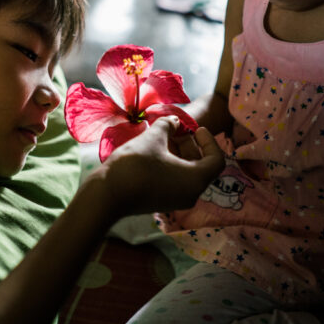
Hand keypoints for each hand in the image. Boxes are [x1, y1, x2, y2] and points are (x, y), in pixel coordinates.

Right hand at [92, 116, 225, 217]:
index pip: (216, 160)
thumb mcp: (153, 138)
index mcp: (196, 180)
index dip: (209, 141)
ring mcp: (176, 200)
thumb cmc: (135, 165)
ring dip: (179, 153)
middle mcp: (191, 194)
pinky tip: (154, 151)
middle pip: (201, 166)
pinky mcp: (162, 201)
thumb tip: (173, 121)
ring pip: (187, 173)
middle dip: (190, 144)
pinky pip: (175, 180)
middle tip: (176, 129)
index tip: (196, 128)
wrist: (107, 194)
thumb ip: (168, 125)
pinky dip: (171, 164)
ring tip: (162, 136)